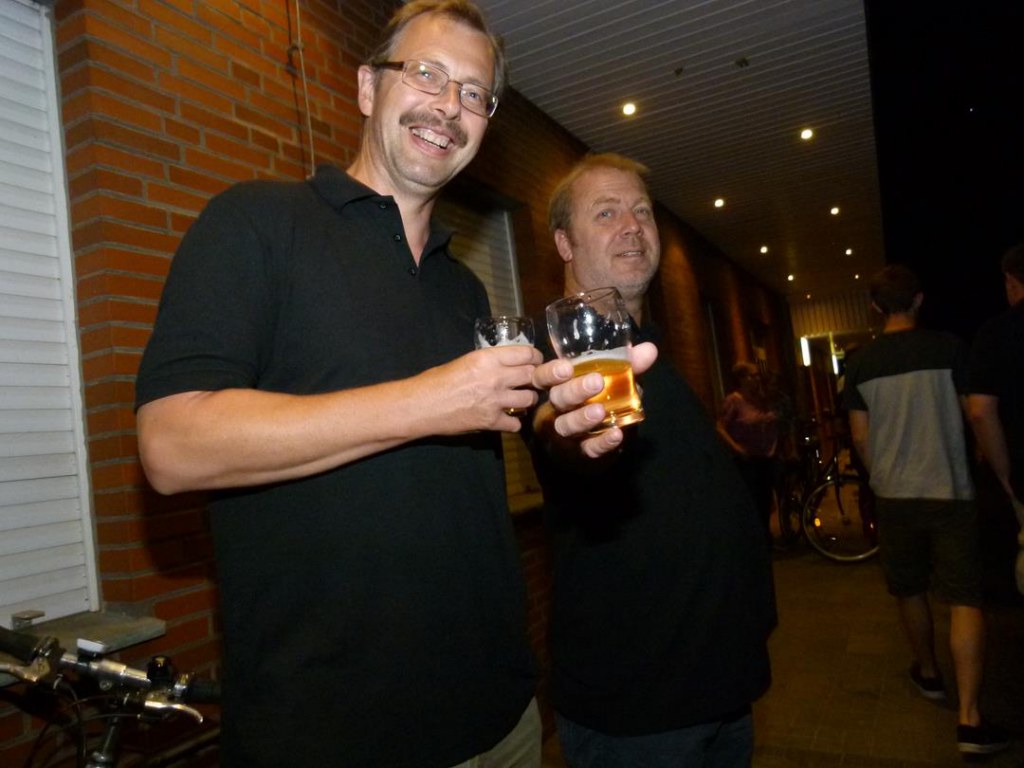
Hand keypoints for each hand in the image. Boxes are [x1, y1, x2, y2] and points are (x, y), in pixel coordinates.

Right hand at [422, 344, 542, 432]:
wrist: (421, 406)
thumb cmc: (437, 380)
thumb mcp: (466, 361)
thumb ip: (490, 362)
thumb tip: (509, 365)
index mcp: (488, 358)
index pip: (527, 354)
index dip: (535, 358)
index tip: (535, 362)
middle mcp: (495, 377)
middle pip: (532, 375)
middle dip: (535, 378)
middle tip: (532, 381)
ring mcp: (495, 401)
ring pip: (529, 400)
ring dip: (527, 400)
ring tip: (520, 400)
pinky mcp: (491, 421)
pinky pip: (516, 424)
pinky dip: (513, 423)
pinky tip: (507, 419)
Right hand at [532, 342, 656, 457]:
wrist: (600, 442)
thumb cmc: (601, 401)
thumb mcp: (613, 381)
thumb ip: (628, 366)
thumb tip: (649, 349)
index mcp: (561, 385)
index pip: (544, 377)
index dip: (550, 373)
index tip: (566, 367)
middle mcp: (558, 409)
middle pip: (557, 399)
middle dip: (573, 391)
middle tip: (596, 382)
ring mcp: (567, 433)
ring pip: (566, 426)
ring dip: (582, 418)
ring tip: (600, 411)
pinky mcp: (581, 453)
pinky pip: (588, 449)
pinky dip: (601, 443)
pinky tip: (616, 435)